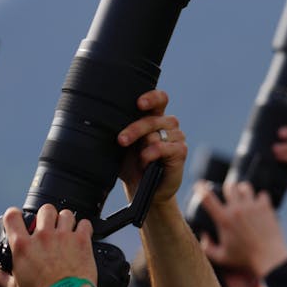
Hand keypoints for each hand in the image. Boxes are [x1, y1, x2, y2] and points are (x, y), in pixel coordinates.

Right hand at [0, 204, 96, 286]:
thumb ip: (3, 278)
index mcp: (23, 246)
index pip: (12, 216)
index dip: (14, 214)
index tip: (18, 218)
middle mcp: (43, 236)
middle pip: (45, 209)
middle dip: (47, 216)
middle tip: (49, 227)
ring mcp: (63, 236)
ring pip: (66, 214)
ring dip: (66, 221)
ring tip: (66, 232)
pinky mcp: (81, 240)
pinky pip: (85, 223)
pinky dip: (84, 228)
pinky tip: (80, 236)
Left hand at [116, 89, 185, 205]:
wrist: (142, 189)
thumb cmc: (131, 165)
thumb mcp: (122, 146)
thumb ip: (120, 131)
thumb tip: (105, 120)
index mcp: (154, 117)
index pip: (159, 99)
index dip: (152, 97)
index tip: (139, 104)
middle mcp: (168, 124)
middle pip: (153, 118)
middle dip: (134, 129)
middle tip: (121, 141)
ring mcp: (177, 136)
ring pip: (156, 133)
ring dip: (142, 147)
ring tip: (138, 160)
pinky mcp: (181, 151)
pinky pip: (163, 147)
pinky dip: (151, 155)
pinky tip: (145, 163)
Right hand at [199, 181, 286, 276]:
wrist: (269, 258)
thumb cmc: (244, 259)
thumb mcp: (221, 257)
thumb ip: (207, 247)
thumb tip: (204, 235)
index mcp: (224, 219)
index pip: (207, 198)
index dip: (201, 188)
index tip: (199, 185)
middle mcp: (237, 209)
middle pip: (229, 187)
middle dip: (227, 188)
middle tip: (228, 192)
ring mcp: (252, 206)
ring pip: (245, 187)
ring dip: (243, 190)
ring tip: (243, 194)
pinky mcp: (266, 207)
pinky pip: (262, 195)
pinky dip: (260, 198)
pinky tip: (259, 202)